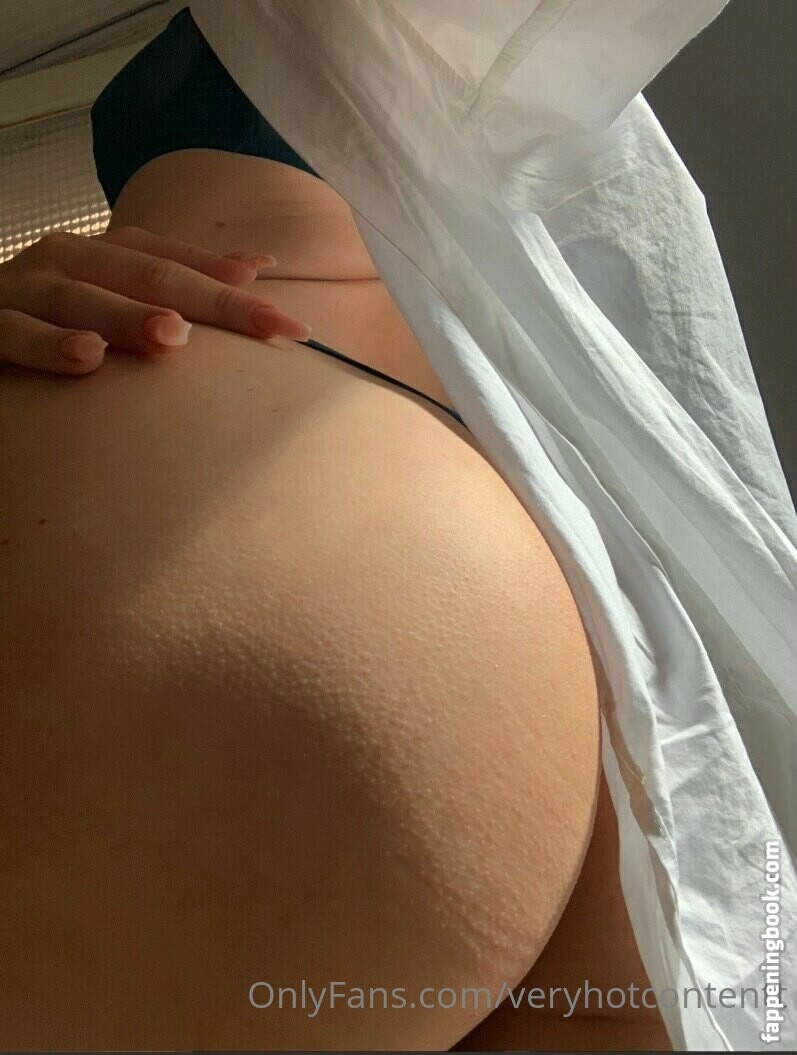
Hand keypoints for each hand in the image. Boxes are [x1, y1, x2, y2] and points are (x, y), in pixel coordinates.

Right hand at [0, 225, 312, 374]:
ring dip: (130, 316)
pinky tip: (87, 357)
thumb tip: (256, 265)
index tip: (293, 326)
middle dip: (213, 302)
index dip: (236, 290)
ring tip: (175, 335)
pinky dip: (51, 344)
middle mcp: (69, 260)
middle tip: (268, 326)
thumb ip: (176, 282)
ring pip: (82, 298)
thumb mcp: (114, 295)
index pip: (179, 264)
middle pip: (148, 276)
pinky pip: (17, 333)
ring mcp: (25, 288)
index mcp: (105, 254)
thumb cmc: (50, 315)